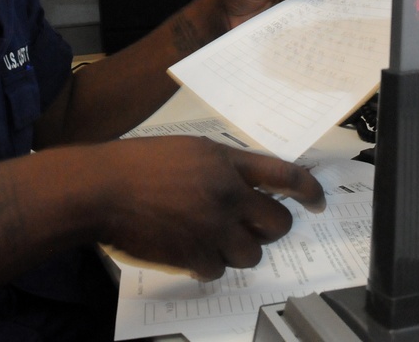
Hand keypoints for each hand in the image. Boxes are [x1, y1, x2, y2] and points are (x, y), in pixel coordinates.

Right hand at [92, 136, 325, 279]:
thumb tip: (248, 185)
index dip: (309, 191)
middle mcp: (226, 194)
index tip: (317, 202)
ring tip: (216, 239)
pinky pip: (219, 270)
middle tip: (255, 228)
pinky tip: (193, 251)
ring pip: (252, 253)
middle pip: (277, 223)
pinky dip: (209, 264)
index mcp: (226, 163)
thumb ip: (222, 165)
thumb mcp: (188, 149)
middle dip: (271, 228)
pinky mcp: (194, 255)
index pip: (285, 175)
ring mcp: (211, 227)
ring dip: (238, 249)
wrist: (101, 189)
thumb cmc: (136, 164)